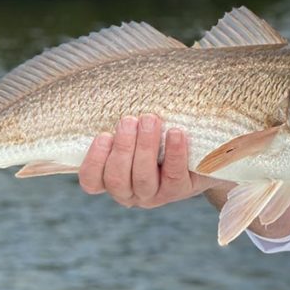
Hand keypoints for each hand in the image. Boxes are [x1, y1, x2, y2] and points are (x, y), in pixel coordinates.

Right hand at [78, 114, 227, 207]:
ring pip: (143, 179)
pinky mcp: (180, 190)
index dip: (94, 161)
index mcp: (112, 179)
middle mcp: (130, 193)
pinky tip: (176, 133)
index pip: (91, 181)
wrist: (199, 153)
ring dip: (145, 148)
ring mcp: (154, 195)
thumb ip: (123, 124)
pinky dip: (174, 153)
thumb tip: (115, 93)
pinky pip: (174, 176)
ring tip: (150, 120)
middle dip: (122, 148)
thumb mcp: (136, 130)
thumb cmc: (157, 135)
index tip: (103, 135)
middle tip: (129, 120)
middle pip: (117, 179)